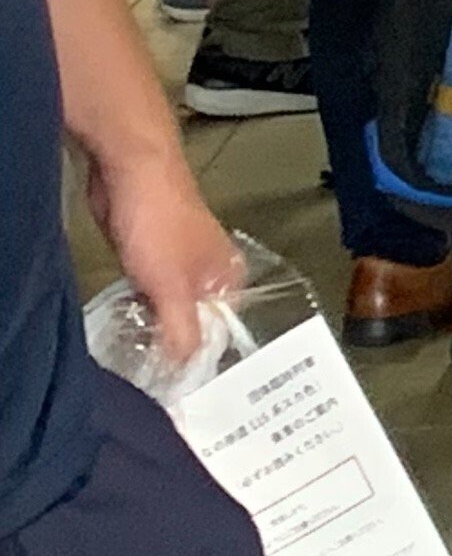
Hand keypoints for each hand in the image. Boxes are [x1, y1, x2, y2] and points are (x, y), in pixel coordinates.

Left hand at [89, 147, 235, 364]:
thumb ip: (182, 332)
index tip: (171, 382)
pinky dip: (133, 307)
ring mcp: (177, 263)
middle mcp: (208, 272)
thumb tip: (186, 375)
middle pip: (192, 321)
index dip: (197, 358)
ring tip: (130, 356)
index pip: (220, 332)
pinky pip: (144, 293)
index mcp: (229, 277)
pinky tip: (119, 323)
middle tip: (146, 374)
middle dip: (170, 344)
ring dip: (149, 326)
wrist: (129, 173)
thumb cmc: (159, 224)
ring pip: (165, 307)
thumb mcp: (171, 288)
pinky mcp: (147, 256)